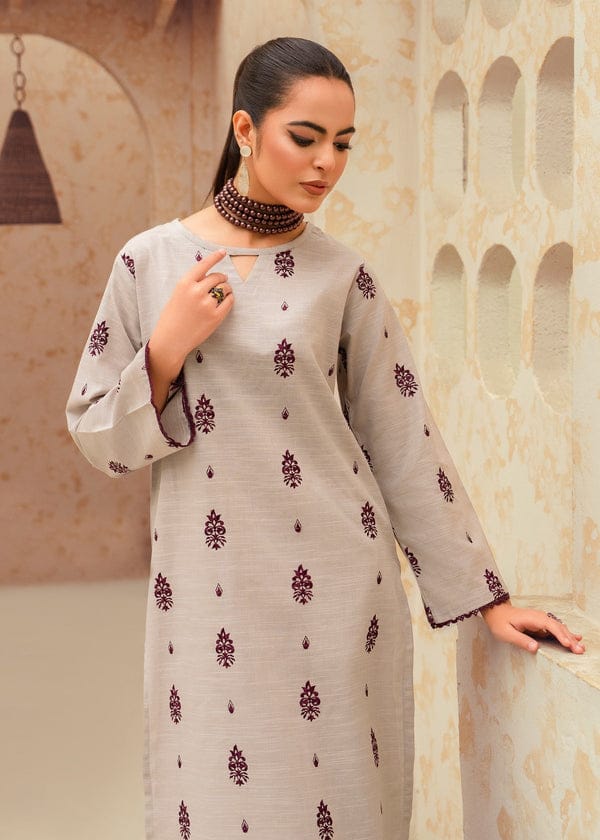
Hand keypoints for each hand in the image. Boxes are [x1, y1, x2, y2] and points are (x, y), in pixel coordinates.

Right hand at [147, 250, 233, 410]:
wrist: (171, 339)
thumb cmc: (172, 317)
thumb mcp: (177, 295)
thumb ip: (192, 285)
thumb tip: (211, 277)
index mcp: (184, 284)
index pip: (203, 265)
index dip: (214, 257)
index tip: (223, 252)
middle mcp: (196, 292)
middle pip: (217, 277)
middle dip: (221, 278)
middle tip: (222, 281)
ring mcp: (207, 304)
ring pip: (225, 288)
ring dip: (227, 288)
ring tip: (223, 293)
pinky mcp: (215, 317)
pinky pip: (229, 301)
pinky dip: (230, 299)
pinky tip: (226, 301)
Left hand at [480, 600, 584, 654]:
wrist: (497, 612)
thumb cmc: (500, 622)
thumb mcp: (505, 633)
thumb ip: (520, 640)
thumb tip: (535, 648)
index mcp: (531, 618)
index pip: (549, 625)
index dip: (559, 634)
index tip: (567, 644)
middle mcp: (539, 617)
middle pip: (557, 627)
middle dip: (569, 638)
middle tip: (579, 650)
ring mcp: (541, 620)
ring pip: (559, 628)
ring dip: (570, 637)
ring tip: (580, 648)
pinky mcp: (541, 624)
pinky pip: (556, 629)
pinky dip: (566, 634)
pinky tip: (575, 638)